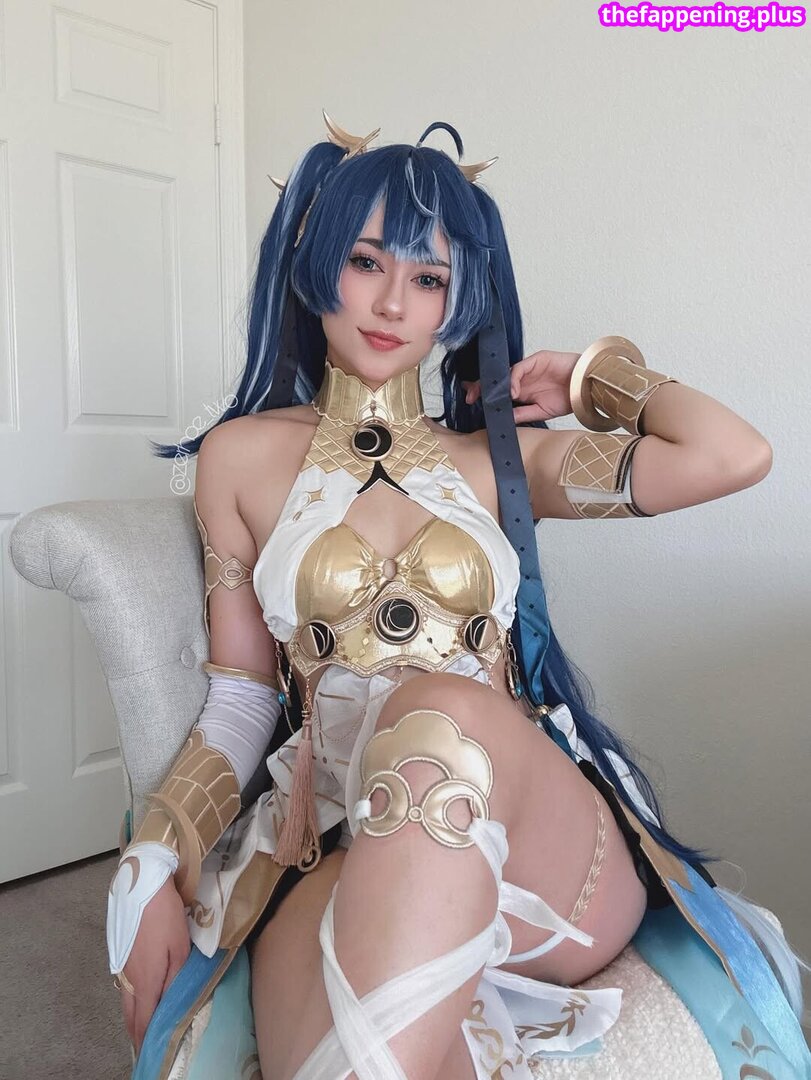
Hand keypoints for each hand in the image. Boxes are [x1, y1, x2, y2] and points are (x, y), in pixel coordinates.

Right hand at [118, 877, 189, 1056]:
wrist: (142, 884)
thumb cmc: (165, 916)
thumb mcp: (180, 947)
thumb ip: (175, 978)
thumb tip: (171, 1002)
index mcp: (146, 980)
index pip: (143, 1019)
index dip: (145, 1039)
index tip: (150, 1052)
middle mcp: (129, 978)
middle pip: (130, 1014)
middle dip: (136, 1032)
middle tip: (144, 1043)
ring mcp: (121, 965)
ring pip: (125, 1000)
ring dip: (133, 1015)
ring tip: (143, 1023)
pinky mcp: (120, 954)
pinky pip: (124, 985)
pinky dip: (130, 998)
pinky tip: (140, 994)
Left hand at [462, 349, 580, 422]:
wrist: (587, 389)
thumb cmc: (568, 399)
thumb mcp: (540, 412)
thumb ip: (521, 414)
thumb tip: (502, 419)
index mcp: (523, 391)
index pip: (499, 391)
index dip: (484, 393)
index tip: (470, 400)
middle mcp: (523, 379)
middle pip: (497, 380)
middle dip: (481, 386)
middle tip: (470, 395)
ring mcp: (529, 368)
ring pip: (505, 373)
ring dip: (494, 384)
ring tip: (488, 396)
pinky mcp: (537, 359)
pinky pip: (519, 368)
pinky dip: (513, 380)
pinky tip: (513, 392)